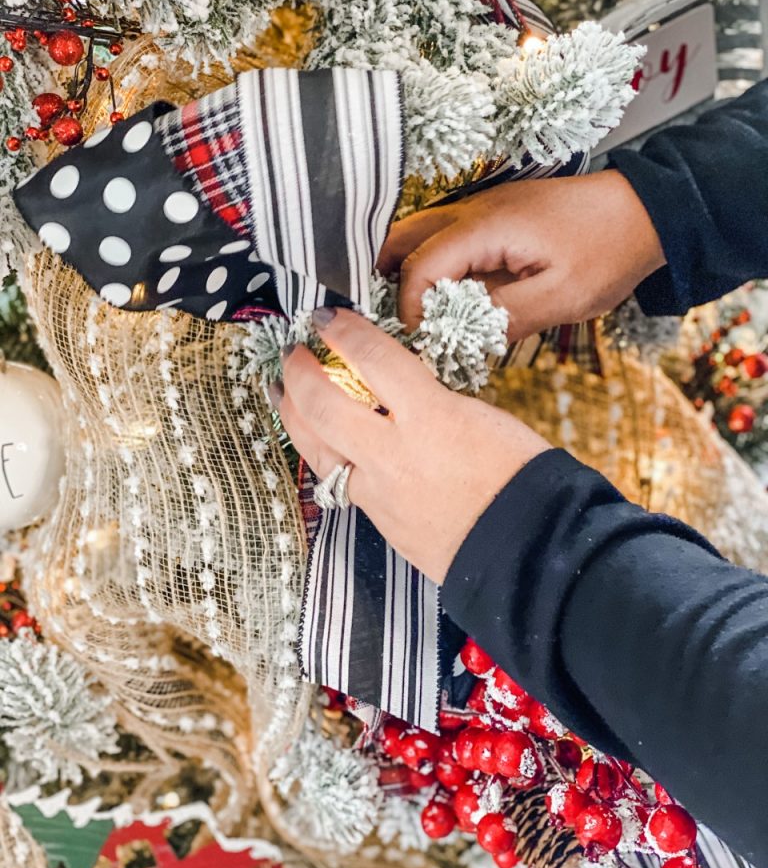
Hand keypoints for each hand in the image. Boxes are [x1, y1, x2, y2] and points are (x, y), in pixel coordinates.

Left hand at [271, 308, 549, 583]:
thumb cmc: (520, 476)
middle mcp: (393, 454)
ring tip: (283, 391)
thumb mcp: (479, 415)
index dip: (342, 330)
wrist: (528, 550)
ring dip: (292, 413)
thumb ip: (431, 399)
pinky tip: (317, 439)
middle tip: (294, 352)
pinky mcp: (376, 519)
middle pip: (323, 404)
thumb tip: (398, 389)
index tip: (326, 317)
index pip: (371, 358)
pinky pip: (335, 479)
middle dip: (299, 371)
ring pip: (314, 447)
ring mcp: (378, 492)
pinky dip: (319, 451)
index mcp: (430, 417)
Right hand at [379, 171, 665, 340]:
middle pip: (400, 239)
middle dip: (385, 280)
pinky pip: (441, 235)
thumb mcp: (561, 297)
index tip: (420, 337)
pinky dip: (427, 261)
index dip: (410, 307)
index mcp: (484, 228)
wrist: (643, 211)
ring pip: (416, 233)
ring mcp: (478, 208)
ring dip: (403, 269)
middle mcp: (471, 211)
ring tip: (410, 312)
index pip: (419, 266)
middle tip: (392, 321)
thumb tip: (459, 335)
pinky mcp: (490, 215)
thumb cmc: (607, 250)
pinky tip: (442, 294)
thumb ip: (505, 318)